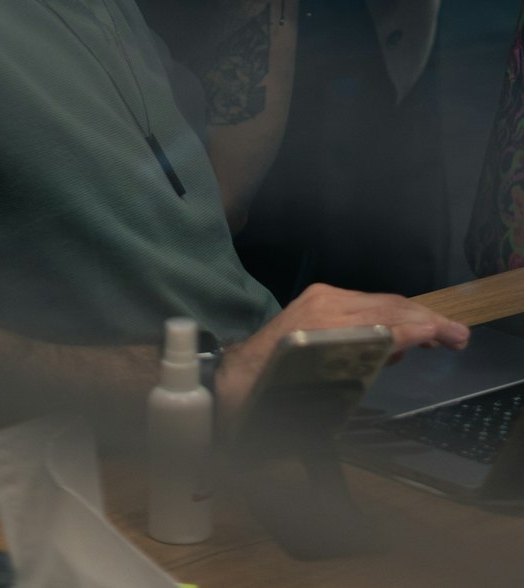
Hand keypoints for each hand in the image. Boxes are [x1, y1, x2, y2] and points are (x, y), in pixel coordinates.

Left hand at [217, 282, 470, 416]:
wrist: (234, 376)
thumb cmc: (271, 394)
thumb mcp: (318, 394)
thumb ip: (358, 367)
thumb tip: (394, 350)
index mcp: (322, 328)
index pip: (381, 323)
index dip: (417, 328)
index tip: (446, 335)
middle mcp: (324, 304)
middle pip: (386, 306)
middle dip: (424, 320)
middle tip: (457, 337)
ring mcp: (321, 296)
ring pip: (379, 301)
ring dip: (412, 316)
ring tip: (440, 333)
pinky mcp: (318, 296)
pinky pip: (365, 302)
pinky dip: (391, 314)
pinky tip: (406, 330)